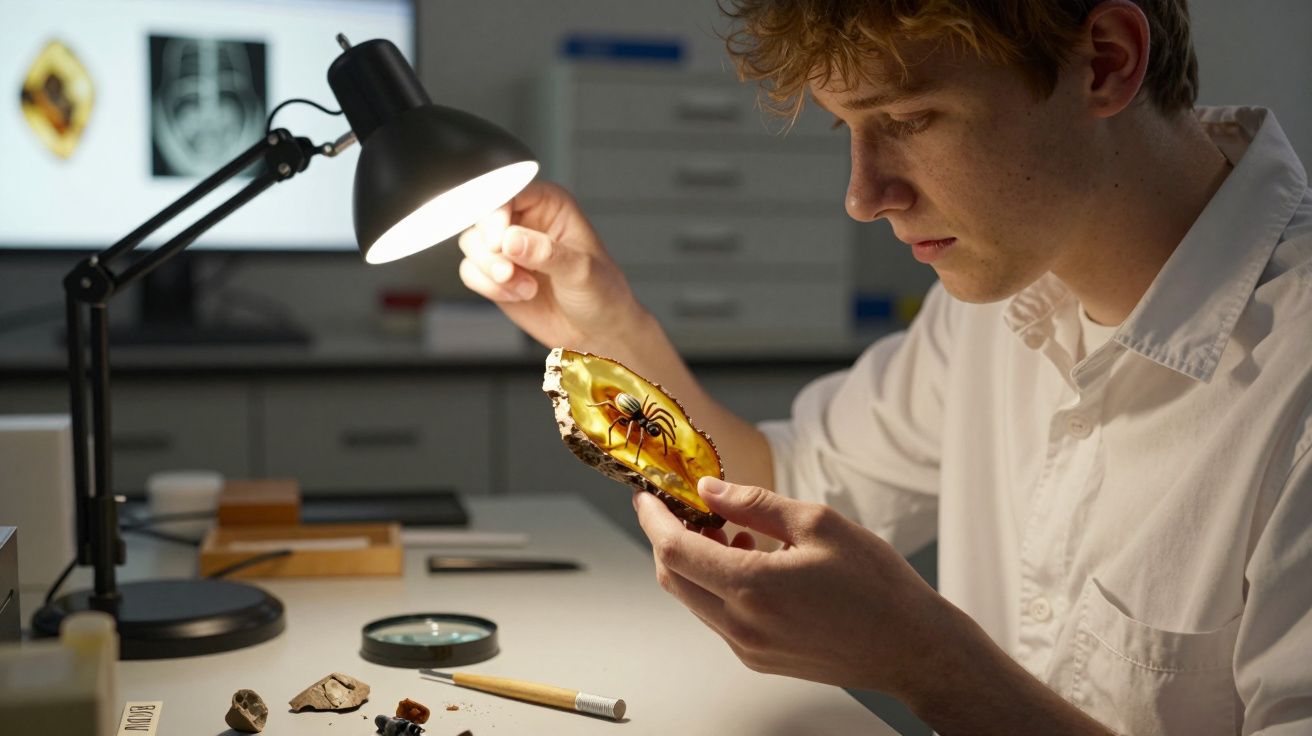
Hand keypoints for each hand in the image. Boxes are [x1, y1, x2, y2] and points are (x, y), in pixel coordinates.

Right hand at [458, 181, 645, 349]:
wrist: (595, 331)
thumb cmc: (601, 293)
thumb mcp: (581, 270)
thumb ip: (546, 253)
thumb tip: (510, 240)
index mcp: (549, 204)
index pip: (510, 191)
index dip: (497, 213)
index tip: (497, 242)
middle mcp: (524, 219)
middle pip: (482, 215)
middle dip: (490, 248)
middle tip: (508, 272)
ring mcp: (507, 247)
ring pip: (471, 243)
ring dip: (491, 270)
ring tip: (525, 288)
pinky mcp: (494, 273)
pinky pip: (469, 270)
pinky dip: (487, 286)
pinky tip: (518, 295)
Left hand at [633, 477, 956, 697]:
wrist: (911, 648)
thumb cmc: (877, 587)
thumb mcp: (818, 524)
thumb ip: (754, 503)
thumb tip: (710, 490)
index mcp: (753, 588)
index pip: (674, 550)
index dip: (654, 519)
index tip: (648, 497)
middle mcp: (742, 625)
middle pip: (673, 577)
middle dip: (669, 538)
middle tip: (688, 508)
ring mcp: (748, 647)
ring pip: (693, 598)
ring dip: (696, 561)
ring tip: (730, 530)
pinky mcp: (758, 659)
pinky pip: (717, 616)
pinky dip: (717, 584)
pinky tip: (749, 561)